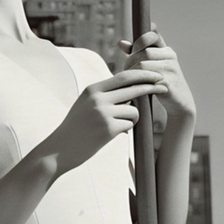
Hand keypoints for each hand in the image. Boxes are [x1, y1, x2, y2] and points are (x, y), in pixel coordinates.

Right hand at [45, 69, 165, 172]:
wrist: (59, 149)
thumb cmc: (76, 127)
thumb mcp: (85, 104)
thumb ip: (104, 94)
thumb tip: (130, 89)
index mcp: (93, 89)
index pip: (124, 76)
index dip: (142, 74)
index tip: (155, 75)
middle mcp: (98, 98)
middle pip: (133, 88)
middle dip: (151, 86)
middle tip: (164, 87)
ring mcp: (103, 113)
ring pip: (133, 111)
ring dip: (132, 118)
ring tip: (117, 126)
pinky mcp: (107, 129)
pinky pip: (129, 125)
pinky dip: (125, 129)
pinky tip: (111, 134)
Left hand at [117, 29, 195, 122]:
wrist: (180, 103)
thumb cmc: (162, 82)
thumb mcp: (153, 65)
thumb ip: (138, 53)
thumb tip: (120, 42)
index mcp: (167, 50)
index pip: (152, 36)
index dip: (139, 41)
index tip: (133, 50)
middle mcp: (170, 57)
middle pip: (144, 53)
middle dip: (131, 61)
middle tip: (126, 69)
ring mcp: (170, 70)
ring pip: (143, 65)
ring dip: (132, 72)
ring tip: (129, 78)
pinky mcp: (168, 83)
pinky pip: (146, 79)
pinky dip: (137, 82)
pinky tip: (134, 86)